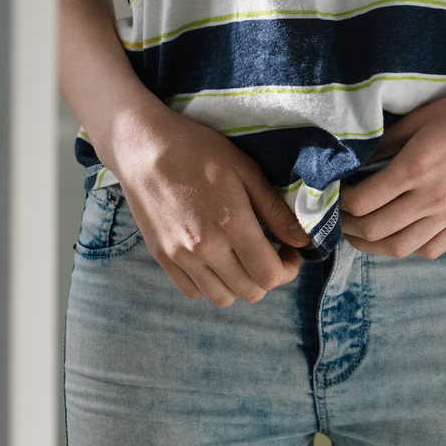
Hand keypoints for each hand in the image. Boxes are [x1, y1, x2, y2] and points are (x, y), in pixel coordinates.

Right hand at [102, 102, 311, 304]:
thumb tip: (302, 241)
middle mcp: (203, 248)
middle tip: (270, 253)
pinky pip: (192, 291)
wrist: (143, 147)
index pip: (269, 275)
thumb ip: (275, 210)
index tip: (289, 252)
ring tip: (242, 257)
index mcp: (231, 225)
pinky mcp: (161, 257)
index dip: (288, 270)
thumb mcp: (246, 171)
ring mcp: (179, 256)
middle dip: (268, 277)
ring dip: (240, 284)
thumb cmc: (198, 152)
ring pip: (221, 298)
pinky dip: (211, 283)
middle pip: (250, 292)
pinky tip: (216, 259)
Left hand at [339, 83, 445, 259]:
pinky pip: (431, 249)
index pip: (362, 202)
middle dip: (348, 226)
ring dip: (372, 245)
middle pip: (375, 229)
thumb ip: (383, 143)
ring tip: (362, 232)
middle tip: (340, 216)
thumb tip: (353, 163)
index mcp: (415, 167)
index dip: (341, 201)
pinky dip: (409, 248)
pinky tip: (400, 233)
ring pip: (400, 248)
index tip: (337, 192)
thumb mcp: (418, 119)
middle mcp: (432, 197)